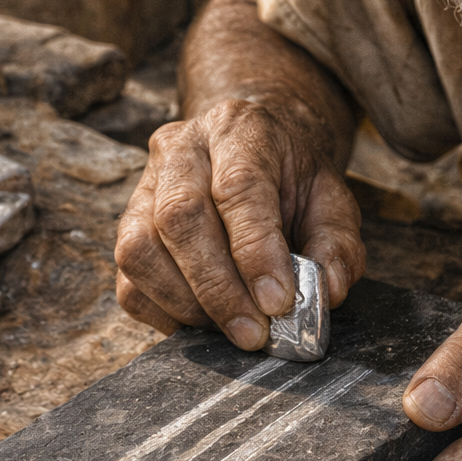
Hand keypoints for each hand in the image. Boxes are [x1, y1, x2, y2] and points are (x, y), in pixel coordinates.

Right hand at [114, 97, 364, 346]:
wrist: (252, 153)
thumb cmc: (290, 180)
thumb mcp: (331, 198)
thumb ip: (336, 243)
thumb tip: (326, 290)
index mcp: (239, 128)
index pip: (238, 186)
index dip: (256, 250)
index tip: (278, 301)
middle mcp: (181, 148)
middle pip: (180, 216)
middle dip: (218, 287)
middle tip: (252, 332)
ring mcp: (144, 184)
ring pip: (140, 248)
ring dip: (185, 302)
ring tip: (229, 327)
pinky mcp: (126, 223)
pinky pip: (127, 279)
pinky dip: (162, 311)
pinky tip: (201, 321)